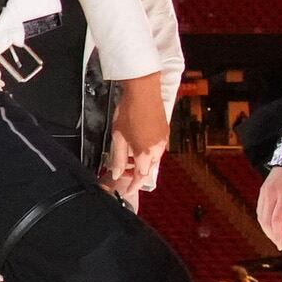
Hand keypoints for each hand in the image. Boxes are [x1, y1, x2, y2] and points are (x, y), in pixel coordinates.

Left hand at [108, 77, 166, 199]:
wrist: (144, 90)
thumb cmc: (128, 112)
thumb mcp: (118, 136)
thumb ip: (117, 157)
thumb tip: (116, 173)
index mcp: (146, 153)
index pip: (141, 176)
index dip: (134, 186)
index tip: (127, 191)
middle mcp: (158, 149)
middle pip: (149, 169)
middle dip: (137, 174)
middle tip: (124, 174)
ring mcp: (164, 140)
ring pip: (154, 159)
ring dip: (143, 163)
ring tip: (128, 159)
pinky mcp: (165, 132)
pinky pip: (157, 149)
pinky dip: (148, 153)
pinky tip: (138, 147)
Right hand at [254, 166, 281, 252]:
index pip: (277, 220)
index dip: (279, 236)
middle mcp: (271, 194)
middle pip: (266, 221)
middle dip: (272, 236)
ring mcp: (264, 192)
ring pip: (260, 216)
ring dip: (267, 230)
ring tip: (276, 239)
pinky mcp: (262, 191)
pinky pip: (260, 210)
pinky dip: (264, 221)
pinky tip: (272, 226)